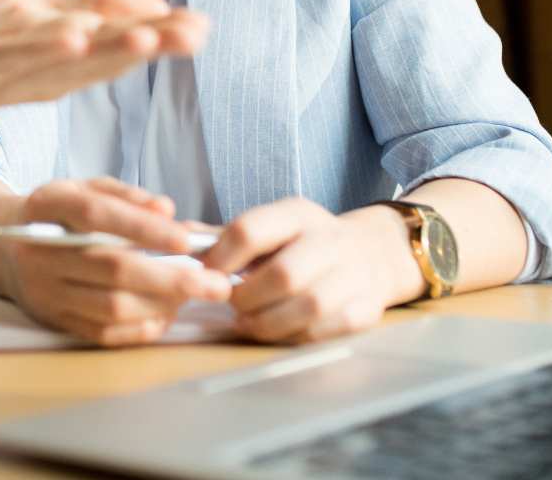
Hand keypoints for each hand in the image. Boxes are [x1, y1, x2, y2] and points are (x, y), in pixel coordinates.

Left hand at [0, 0, 210, 173]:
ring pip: (63, 61)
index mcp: (63, 62)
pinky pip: (8, 61)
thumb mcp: (39, 25)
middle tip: (194, 35)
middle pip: (102, 56)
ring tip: (144, 36)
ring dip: (104, 48)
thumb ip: (90, 15)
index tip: (204, 25)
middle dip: (148, 43)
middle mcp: (43, 74)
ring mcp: (5, 74)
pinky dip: (39, 51)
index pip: (117, 43)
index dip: (160, 35)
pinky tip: (70, 38)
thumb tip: (151, 6)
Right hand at [1, 178, 231, 345]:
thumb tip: (166, 209)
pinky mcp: (53, 320)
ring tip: (196, 295)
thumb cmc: (57, 215)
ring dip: (163, 304)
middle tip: (215, 282)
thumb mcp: (84, 189)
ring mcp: (44, 291)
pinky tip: (167, 313)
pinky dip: (142, 327)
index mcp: (47, 207)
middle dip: (171, 278)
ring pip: (112, 306)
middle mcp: (40, 252)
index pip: (96, 216)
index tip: (186, 238)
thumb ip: (125, 195)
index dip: (142, 228)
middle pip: (111, 269)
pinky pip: (104, 334)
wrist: (4, 248)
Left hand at [203, 198, 424, 343]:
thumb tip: (178, 238)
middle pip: (282, 275)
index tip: (206, 275)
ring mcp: (353, 274)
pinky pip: (325, 331)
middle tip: (231, 304)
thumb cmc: (305, 243)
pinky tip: (279, 331)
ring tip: (250, 322)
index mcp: (297, 213)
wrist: (373, 252)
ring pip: (307, 307)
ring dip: (268, 323)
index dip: (220, 258)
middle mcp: (329, 239)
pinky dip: (294, 337)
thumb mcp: (271, 227)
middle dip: (247, 298)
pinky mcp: (366, 307)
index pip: (250, 229)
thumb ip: (225, 236)